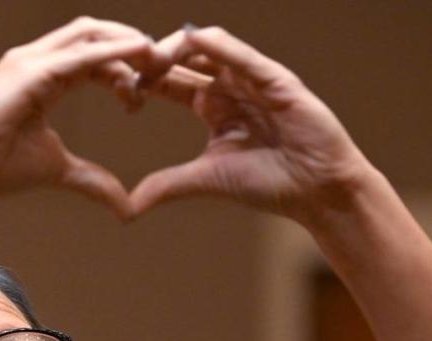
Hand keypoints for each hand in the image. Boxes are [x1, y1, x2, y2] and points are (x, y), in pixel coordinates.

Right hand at [0, 17, 167, 218]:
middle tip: (163, 67)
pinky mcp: (30, 71)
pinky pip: (82, 53)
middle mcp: (35, 60)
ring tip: (158, 61)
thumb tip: (125, 205)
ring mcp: (31, 61)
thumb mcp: (57, 169)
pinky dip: (115, 50)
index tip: (145, 92)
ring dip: (128, 43)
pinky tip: (141, 54)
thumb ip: (93, 180)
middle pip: (94, 34)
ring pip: (90, 33)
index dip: (123, 66)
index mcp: (41, 78)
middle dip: (131, 45)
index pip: (91, 56)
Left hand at [130, 27, 372, 224]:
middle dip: (150, 59)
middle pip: (182, 57)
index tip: (114, 90)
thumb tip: (127, 206)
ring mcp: (253, 78)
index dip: (141, 79)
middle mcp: (230, 84)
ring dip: (175, 48)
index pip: (169, 80)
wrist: (317, 192)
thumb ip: (167, 184)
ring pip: (208, 46)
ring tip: (147, 58)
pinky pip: (242, 54)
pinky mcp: (276, 79)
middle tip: (121, 67)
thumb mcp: (206, 179)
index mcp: (212, 104)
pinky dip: (217, 46)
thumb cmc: (270, 183)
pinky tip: (190, 42)